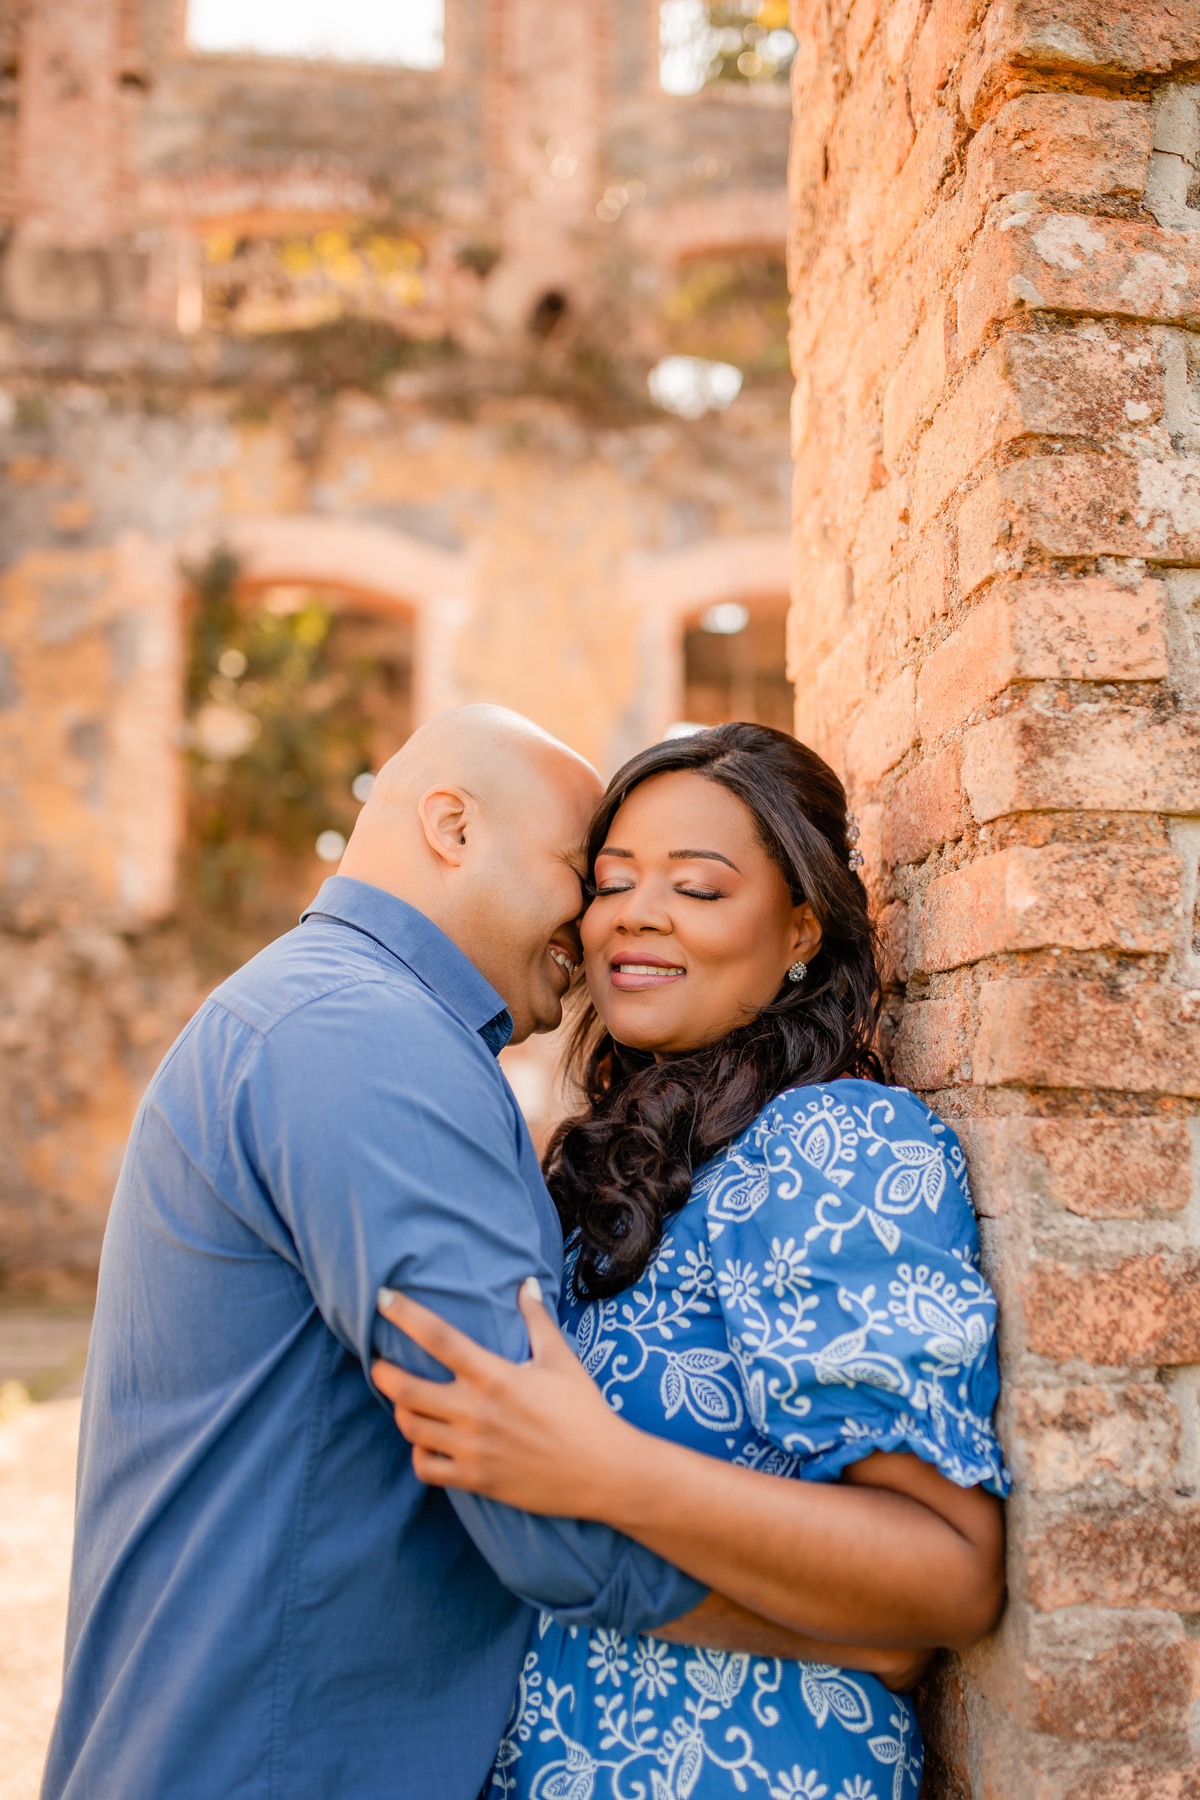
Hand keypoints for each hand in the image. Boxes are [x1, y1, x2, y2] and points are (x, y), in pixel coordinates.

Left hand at [371, 1279, 637, 1515]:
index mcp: (494, 1376)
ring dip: (400, 1411)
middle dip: (383, 1373)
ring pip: (411, 1429)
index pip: (438, 1337)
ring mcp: (472, 1449)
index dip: (406, 1315)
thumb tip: (526, 1283)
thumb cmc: (584, 1411)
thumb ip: (536, 1320)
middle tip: (378, 1363)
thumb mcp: (561, 1360)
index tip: (383, 1298)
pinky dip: (418, 1454)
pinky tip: (425, 1443)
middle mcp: (476, 1412)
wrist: (603, 1472)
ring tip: (404, 1400)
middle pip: (407, 1389)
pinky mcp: (475, 1480)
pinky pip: (426, 1468)